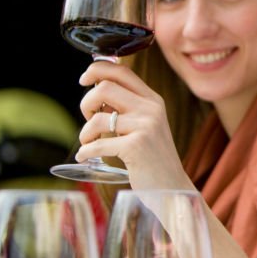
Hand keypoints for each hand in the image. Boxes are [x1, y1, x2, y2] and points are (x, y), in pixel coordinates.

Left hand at [75, 60, 193, 190]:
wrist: (172, 187)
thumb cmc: (153, 157)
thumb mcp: (147, 125)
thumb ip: (129, 106)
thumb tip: (96, 90)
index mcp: (153, 100)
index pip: (121, 71)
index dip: (97, 70)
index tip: (84, 80)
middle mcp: (151, 109)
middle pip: (104, 88)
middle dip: (86, 103)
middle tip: (88, 119)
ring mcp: (145, 127)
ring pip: (97, 118)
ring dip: (84, 132)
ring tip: (88, 142)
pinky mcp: (137, 147)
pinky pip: (98, 144)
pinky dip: (85, 151)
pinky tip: (85, 156)